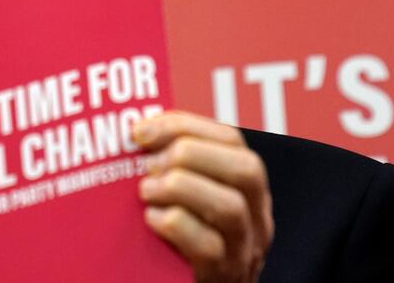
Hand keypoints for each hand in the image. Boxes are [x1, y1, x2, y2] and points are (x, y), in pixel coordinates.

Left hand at [133, 111, 272, 282]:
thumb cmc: (178, 240)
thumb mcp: (186, 198)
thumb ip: (175, 167)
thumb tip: (137, 132)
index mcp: (246, 188)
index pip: (230, 140)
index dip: (184, 126)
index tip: (140, 129)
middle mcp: (256, 217)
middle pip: (246, 168)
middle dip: (190, 153)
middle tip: (147, 164)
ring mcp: (243, 249)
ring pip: (231, 207)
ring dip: (180, 188)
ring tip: (146, 191)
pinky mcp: (222, 276)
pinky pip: (208, 246)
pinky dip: (175, 224)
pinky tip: (151, 219)